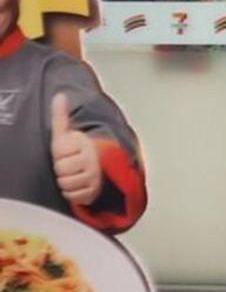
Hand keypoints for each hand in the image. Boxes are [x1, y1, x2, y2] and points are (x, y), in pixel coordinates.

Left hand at [50, 93, 102, 207]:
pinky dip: (72, 193)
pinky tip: (76, 185)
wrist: (101, 164)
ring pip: (66, 184)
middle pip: (61, 171)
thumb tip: (60, 95)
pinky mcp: (95, 191)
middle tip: (69, 164)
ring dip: (66, 181)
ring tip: (73, 174)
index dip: (58, 154)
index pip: (59, 154)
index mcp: (85, 143)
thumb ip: (61, 115)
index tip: (66, 151)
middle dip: (61, 169)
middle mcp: (92, 159)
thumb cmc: (78, 149)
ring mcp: (95, 176)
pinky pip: (73, 196)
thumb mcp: (67, 132)